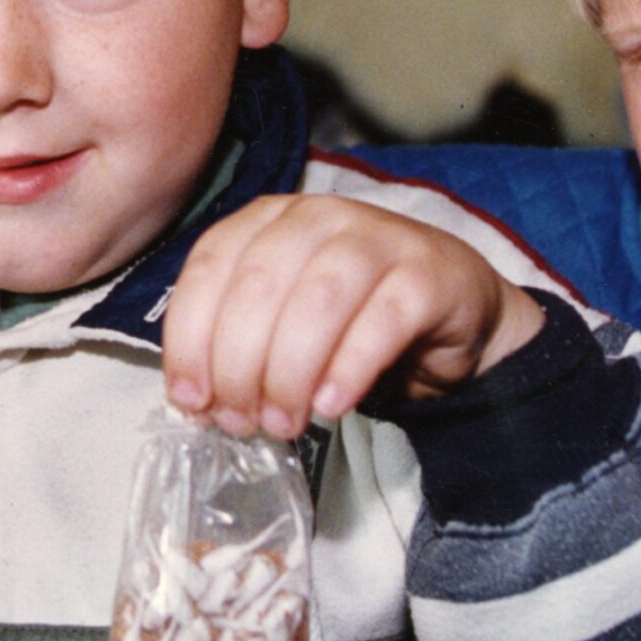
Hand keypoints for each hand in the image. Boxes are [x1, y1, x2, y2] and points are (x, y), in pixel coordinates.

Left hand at [160, 195, 543, 438]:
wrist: (450, 306)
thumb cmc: (350, 315)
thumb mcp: (281, 321)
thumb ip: (238, 346)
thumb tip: (199, 402)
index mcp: (267, 219)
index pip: (210, 267)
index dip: (190, 338)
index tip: (190, 400)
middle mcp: (318, 216)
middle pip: (259, 287)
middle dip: (238, 366)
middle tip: (240, 422)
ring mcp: (377, 237)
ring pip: (318, 301)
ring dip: (289, 373)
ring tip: (283, 423)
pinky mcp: (427, 274)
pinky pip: (382, 321)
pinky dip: (349, 368)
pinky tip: (331, 406)